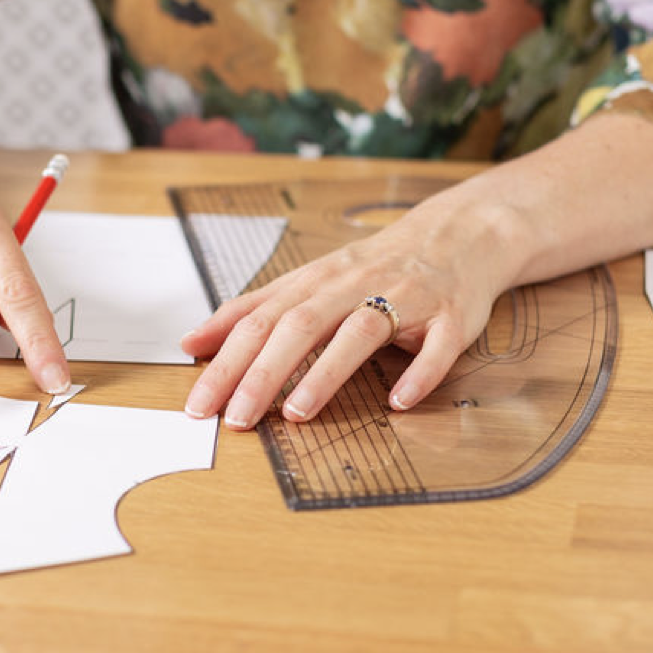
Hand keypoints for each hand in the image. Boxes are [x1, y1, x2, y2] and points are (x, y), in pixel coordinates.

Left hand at [179, 194, 526, 429]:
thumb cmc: (377, 267)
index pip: (261, 320)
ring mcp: (406, 300)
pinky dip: (419, 373)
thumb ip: (253, 311)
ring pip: (360, 332)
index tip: (199, 403)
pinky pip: (436, 347)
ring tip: (298, 413)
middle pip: (301, 325)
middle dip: (263, 372)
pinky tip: (399, 401)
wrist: (461, 234)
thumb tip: (191, 342)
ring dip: (327, 373)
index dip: (227, 361)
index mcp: (318, 281)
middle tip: (235, 419)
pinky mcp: (450, 317)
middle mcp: (355, 286)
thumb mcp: (310, 281)